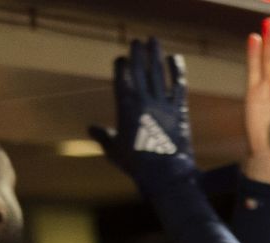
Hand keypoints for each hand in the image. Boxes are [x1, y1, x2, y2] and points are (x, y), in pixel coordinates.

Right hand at [89, 38, 194, 187]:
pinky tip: (175, 58)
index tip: (121, 59)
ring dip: (155, 54)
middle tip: (136, 42)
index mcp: (125, 107)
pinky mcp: (178, 109)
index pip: (121, 77)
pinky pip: (178, 85)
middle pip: (139, 69)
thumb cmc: (137, 165)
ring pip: (157, 72)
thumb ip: (103, 136)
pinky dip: (177, 70)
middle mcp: (143, 100)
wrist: (164, 174)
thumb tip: (91, 128)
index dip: (120, 65)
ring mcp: (162, 103)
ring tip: (153, 40)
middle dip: (137, 53)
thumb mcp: (114, 150)